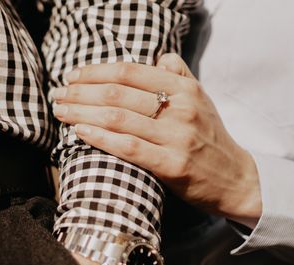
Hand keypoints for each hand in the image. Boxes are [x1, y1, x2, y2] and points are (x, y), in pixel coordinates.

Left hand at [52, 54, 261, 224]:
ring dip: (81, 112)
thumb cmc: (211, 138)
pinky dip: (100, 137)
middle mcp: (181, 108)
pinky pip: (128, 147)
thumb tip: (158, 57)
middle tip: (58, 95)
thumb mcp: (201, 99)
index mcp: (185, 88)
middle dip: (80, 92)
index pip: (130, 71)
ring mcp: (177, 137)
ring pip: (118, 118)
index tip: (73, 76)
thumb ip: (179, 75)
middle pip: (118, 93)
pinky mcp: (172, 165)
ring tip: (60, 111)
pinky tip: (79, 132)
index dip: (96, 71)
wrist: (235, 178)